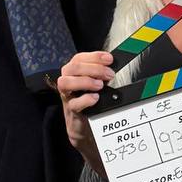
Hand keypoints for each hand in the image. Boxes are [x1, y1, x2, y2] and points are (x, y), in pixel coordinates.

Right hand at [57, 51, 113, 171]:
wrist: (83, 124)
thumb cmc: (91, 100)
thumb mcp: (96, 84)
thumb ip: (102, 74)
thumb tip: (116, 66)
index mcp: (73, 72)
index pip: (79, 58)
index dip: (94, 56)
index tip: (110, 59)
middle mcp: (67, 81)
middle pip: (73, 68)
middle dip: (93, 69)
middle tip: (110, 75)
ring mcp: (68, 96)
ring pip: (65, 83)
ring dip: (85, 81)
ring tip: (100, 86)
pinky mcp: (71, 111)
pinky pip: (74, 104)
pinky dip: (85, 99)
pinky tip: (96, 98)